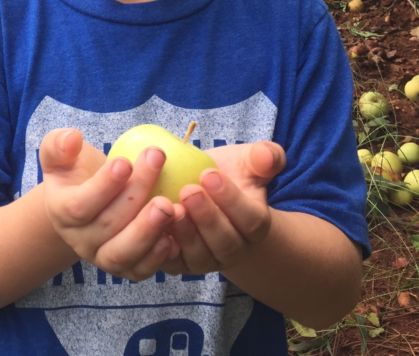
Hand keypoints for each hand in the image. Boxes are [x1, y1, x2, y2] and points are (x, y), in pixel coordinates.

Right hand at [39, 128, 180, 280]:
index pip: (79, 205)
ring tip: (170, 206)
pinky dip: (159, 256)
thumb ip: (59, 143)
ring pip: (123, 254)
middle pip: (107, 226)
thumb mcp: (59, 152)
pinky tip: (176, 234)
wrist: (90, 200)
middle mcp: (80, 240)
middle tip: (157, 167)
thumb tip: (73, 139)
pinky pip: (141, 269)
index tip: (125, 162)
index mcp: (61, 212)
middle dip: (134, 196)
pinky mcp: (127, 268)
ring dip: (148, 231)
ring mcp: (102, 258)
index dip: (103, 186)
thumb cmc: (77, 171)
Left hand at [159, 141, 285, 275]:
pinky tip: (149, 226)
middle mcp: (233, 249)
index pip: (250, 219)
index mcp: (254, 225)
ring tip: (171, 208)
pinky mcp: (178, 264)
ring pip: (199, 256)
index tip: (209, 174)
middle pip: (225, 242)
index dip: (231, 199)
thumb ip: (264, 157)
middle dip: (207, 217)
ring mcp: (205, 260)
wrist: (198, 192)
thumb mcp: (246, 162)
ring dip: (185, 234)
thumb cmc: (224, 175)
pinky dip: (160, 248)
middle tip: (188, 191)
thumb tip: (268, 155)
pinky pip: (170, 263)